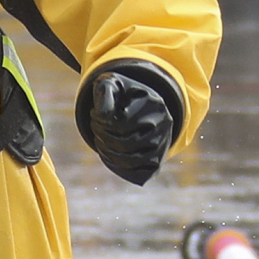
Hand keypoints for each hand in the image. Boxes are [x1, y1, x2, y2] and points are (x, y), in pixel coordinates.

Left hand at [88, 70, 174, 185]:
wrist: (137, 102)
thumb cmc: (119, 93)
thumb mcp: (110, 84)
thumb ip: (105, 95)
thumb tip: (104, 117)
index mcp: (154, 103)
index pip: (122, 122)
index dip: (101, 122)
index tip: (93, 115)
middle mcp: (164, 125)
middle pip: (126, 143)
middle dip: (102, 137)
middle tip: (94, 127)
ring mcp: (163, 144)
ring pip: (131, 161)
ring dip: (108, 153)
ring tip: (99, 140)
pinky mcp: (158, 159)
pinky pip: (139, 173)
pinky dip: (118, 168)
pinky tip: (107, 155)